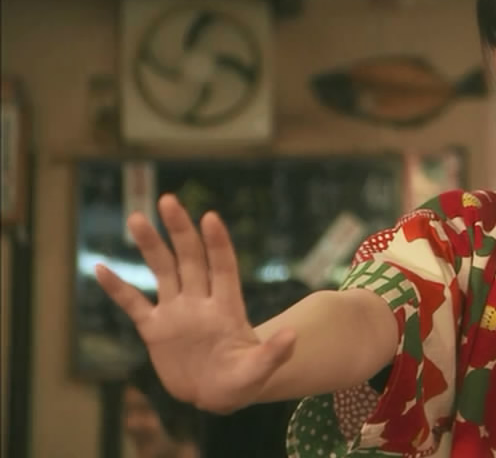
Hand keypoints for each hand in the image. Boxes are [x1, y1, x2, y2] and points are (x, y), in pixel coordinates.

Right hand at [96, 194, 295, 413]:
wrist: (217, 394)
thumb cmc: (243, 381)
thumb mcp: (260, 370)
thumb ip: (274, 353)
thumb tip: (295, 336)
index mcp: (227, 307)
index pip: (223, 267)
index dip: (218, 243)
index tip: (210, 217)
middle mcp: (200, 302)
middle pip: (190, 258)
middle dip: (180, 230)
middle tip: (168, 200)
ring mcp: (176, 313)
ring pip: (162, 271)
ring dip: (150, 245)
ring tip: (136, 217)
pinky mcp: (155, 330)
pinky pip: (133, 304)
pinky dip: (117, 288)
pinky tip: (100, 267)